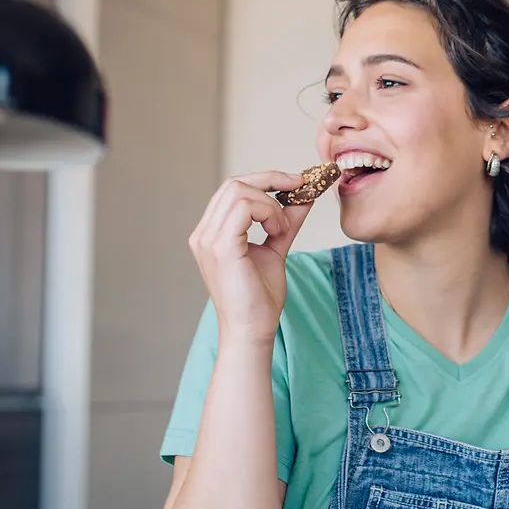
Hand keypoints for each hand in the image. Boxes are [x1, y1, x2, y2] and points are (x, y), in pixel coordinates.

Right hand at [188, 171, 314, 344]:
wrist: (253, 328)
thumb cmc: (259, 298)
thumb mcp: (276, 249)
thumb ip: (285, 222)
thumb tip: (304, 196)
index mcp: (211, 233)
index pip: (232, 190)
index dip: (265, 180)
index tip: (296, 182)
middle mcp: (204, 233)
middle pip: (234, 183)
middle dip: (271, 180)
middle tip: (300, 188)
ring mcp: (208, 239)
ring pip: (239, 191)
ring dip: (271, 204)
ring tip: (282, 229)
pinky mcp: (220, 246)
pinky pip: (245, 208)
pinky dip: (269, 213)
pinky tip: (277, 232)